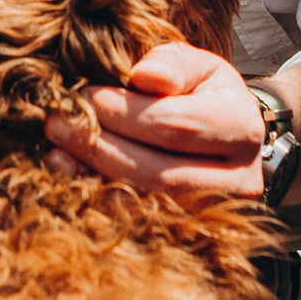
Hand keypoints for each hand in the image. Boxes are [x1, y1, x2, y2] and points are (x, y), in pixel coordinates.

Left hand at [43, 43, 268, 204]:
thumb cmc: (206, 97)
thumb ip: (172, 64)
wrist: (228, 142)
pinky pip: (138, 223)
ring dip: (94, 175)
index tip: (83, 95)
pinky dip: (99, 199)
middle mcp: (238, 180)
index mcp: (242, 128)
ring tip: (57, 148)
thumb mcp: (198, 67)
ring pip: (147, 204)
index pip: (175, 125)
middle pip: (158, 171)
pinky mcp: (191, 236)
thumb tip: (144, 75)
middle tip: (57, 122)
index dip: (123, 112)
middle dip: (99, 146)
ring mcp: (218, 217)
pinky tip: (70, 174)